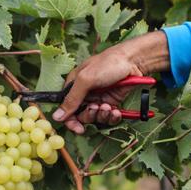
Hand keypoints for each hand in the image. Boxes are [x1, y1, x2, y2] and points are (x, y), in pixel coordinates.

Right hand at [52, 31, 169, 133]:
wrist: (134, 61)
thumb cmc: (108, 64)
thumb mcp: (86, 79)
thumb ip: (71, 99)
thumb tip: (56, 116)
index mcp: (74, 86)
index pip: (66, 109)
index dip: (70, 120)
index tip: (78, 128)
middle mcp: (85, 94)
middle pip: (81, 116)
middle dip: (89, 115)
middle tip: (96, 108)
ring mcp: (99, 99)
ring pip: (96, 118)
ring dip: (102, 115)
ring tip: (108, 107)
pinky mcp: (112, 103)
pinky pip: (109, 118)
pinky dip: (113, 117)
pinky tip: (116, 111)